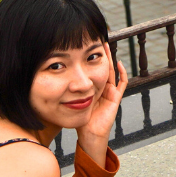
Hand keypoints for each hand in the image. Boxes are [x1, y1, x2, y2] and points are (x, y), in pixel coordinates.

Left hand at [77, 51, 127, 167]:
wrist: (89, 135)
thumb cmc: (79, 120)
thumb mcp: (71, 101)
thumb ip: (67, 93)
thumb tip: (53, 80)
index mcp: (91, 89)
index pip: (90, 69)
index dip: (89, 58)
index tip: (86, 46)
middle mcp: (101, 89)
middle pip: (101, 67)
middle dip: (99, 55)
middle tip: (98, 40)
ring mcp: (109, 93)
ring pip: (111, 72)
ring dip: (109, 59)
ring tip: (106, 46)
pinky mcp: (115, 99)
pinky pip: (121, 84)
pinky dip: (122, 74)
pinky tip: (118, 63)